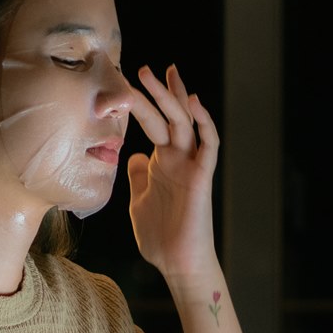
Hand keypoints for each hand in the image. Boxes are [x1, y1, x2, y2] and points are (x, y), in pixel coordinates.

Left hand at [127, 65, 218, 279]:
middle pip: (169, 117)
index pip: (152, 125)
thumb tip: (134, 157)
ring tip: (163, 74)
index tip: (124, 86)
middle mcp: (177, 159)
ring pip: (185, 123)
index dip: (140, 105)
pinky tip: (193, 103)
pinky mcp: (202, 177)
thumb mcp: (139, 201)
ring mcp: (190, 166)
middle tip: (143, 69)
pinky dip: (204, 123)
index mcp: (161, 163)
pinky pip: (208, 145)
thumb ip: (138, 177)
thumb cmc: (160, 237)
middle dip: (158, 92)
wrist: (178, 263)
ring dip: (174, 98)